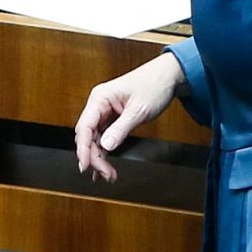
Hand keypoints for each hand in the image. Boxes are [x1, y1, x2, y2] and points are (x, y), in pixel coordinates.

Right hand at [74, 52, 182, 179]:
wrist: (168, 76)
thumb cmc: (153, 85)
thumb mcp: (138, 110)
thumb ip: (121, 129)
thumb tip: (106, 147)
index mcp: (100, 98)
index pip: (85, 126)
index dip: (83, 148)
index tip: (86, 165)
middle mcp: (99, 105)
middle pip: (88, 136)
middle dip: (93, 156)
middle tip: (105, 174)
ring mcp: (105, 112)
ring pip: (95, 139)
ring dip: (100, 157)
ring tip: (108, 175)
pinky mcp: (113, 118)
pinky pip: (104, 137)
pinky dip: (105, 151)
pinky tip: (106, 166)